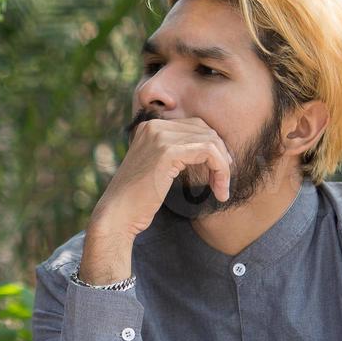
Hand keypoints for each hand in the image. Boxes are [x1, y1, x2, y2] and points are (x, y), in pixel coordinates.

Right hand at [90, 117, 230, 239]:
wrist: (118, 214)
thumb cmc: (138, 200)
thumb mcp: (157, 169)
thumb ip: (176, 154)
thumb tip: (211, 150)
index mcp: (150, 127)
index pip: (195, 126)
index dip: (213, 147)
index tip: (219, 171)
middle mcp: (154, 126)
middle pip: (205, 130)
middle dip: (221, 156)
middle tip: (223, 182)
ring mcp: (160, 136)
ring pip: (211, 141)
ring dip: (223, 166)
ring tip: (222, 189)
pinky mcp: (168, 151)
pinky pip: (209, 152)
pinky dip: (221, 170)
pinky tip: (219, 190)